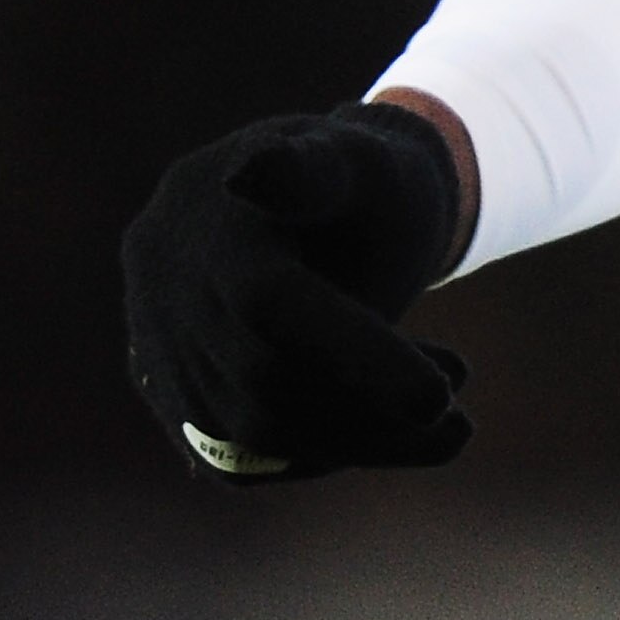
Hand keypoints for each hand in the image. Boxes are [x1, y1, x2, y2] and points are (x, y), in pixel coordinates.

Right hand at [123, 102, 471, 480]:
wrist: (324, 211)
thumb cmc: (361, 184)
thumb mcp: (359, 159)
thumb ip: (316, 172)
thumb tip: (249, 175)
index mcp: (205, 219)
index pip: (270, 302)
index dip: (355, 353)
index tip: (438, 397)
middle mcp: (164, 288)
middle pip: (262, 382)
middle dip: (372, 413)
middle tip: (460, 426)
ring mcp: (160, 348)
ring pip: (252, 435)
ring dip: (357, 442)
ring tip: (446, 424)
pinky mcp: (173, 400)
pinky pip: (241, 460)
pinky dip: (322, 454)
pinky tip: (386, 430)